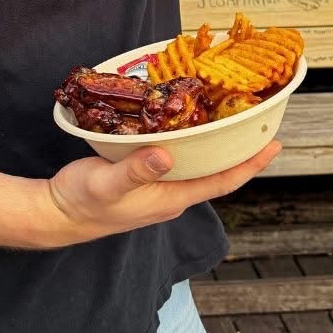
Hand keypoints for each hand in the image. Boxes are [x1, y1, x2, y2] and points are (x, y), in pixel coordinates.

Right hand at [41, 139, 280, 246]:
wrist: (58, 214)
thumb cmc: (83, 202)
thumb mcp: (107, 184)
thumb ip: (135, 170)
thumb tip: (166, 156)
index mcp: (171, 198)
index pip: (222, 181)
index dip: (249, 165)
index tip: (274, 145)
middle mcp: (172, 194)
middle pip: (216, 172)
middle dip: (239, 151)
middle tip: (257, 122)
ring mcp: (158, 188)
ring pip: (198, 165)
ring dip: (216, 145)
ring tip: (230, 118)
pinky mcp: (144, 177)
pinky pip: (178, 159)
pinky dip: (190, 142)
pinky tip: (187, 123)